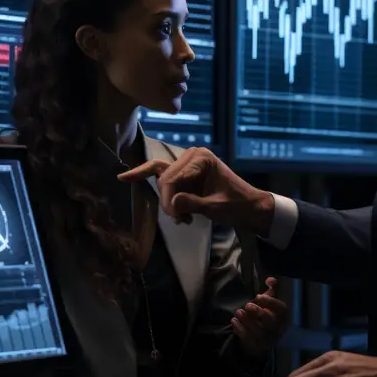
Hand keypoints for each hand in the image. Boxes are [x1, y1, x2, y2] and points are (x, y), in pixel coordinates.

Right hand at [117, 148, 274, 234]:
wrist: (249, 207)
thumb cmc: (236, 205)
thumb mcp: (216, 208)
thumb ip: (193, 204)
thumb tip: (172, 203)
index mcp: (201, 158)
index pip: (172, 178)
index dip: (169, 200)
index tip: (176, 218)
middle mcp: (192, 155)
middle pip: (164, 178)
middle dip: (167, 201)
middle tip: (178, 221)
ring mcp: (188, 163)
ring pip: (163, 180)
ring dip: (167, 200)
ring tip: (181, 219)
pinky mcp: (185, 172)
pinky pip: (163, 176)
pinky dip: (155, 187)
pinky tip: (126, 179)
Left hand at [231, 277, 288, 355]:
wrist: (257, 336)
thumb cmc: (264, 314)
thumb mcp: (268, 300)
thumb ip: (271, 288)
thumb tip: (270, 279)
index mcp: (283, 317)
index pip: (282, 309)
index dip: (271, 302)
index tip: (258, 296)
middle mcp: (278, 329)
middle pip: (271, 322)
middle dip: (259, 313)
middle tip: (247, 305)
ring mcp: (268, 340)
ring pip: (260, 332)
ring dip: (248, 321)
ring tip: (237, 312)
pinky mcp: (257, 348)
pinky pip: (249, 341)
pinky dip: (241, 331)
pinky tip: (234, 321)